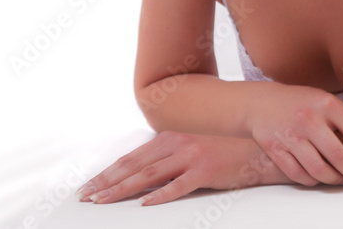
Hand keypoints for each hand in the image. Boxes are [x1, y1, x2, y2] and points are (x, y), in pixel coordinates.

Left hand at [77, 131, 288, 205]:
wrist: (257, 153)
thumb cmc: (222, 155)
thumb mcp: (189, 152)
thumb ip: (165, 161)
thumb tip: (136, 180)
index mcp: (170, 138)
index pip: (131, 158)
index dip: (107, 173)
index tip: (88, 187)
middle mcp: (178, 144)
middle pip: (134, 165)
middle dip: (107, 182)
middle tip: (86, 196)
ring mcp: (192, 156)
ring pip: (149, 175)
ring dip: (123, 189)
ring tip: (104, 200)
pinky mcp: (206, 170)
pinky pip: (178, 185)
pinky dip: (160, 196)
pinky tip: (145, 204)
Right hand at [248, 84, 342, 185]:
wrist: (262, 103)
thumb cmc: (304, 102)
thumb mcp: (331, 102)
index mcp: (327, 104)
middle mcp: (309, 119)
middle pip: (339, 157)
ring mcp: (290, 135)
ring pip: (319, 170)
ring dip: (336, 180)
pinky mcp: (275, 149)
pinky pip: (299, 175)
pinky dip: (313, 181)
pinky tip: (321, 177)